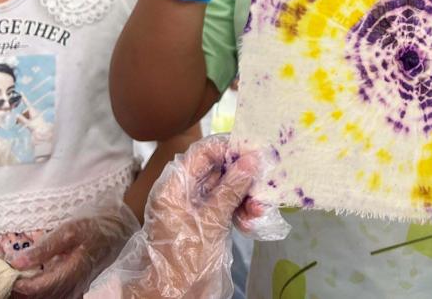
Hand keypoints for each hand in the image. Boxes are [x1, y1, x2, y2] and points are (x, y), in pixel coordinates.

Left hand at [8, 204, 137, 296]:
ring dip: (27, 293)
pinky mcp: (74, 287)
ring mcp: (75, 289)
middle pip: (39, 298)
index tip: (2, 275)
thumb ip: (44, 247)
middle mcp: (72, 286)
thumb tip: (17, 262)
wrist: (119, 228)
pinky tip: (28, 283)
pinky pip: (53, 296)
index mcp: (71, 272)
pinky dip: (38, 293)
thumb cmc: (95, 226)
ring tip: (11, 282)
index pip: (37, 288)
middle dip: (18, 292)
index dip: (17, 285)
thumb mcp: (70, 230)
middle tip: (0, 281)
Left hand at [87, 136, 265, 297]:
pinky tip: (250, 221)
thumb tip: (251, 159)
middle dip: (243, 176)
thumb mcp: (211, 222)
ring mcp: (194, 205)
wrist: (169, 294)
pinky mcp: (204, 218)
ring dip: (245, 196)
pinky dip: (240, 209)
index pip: (203, 151)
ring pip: (226, 187)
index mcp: (175, 185)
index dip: (229, 148)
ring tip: (258, 210)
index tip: (254, 152)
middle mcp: (183, 190)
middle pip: (218, 169)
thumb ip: (231, 189)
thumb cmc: (183, 258)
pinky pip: (226, 204)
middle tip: (262, 184)